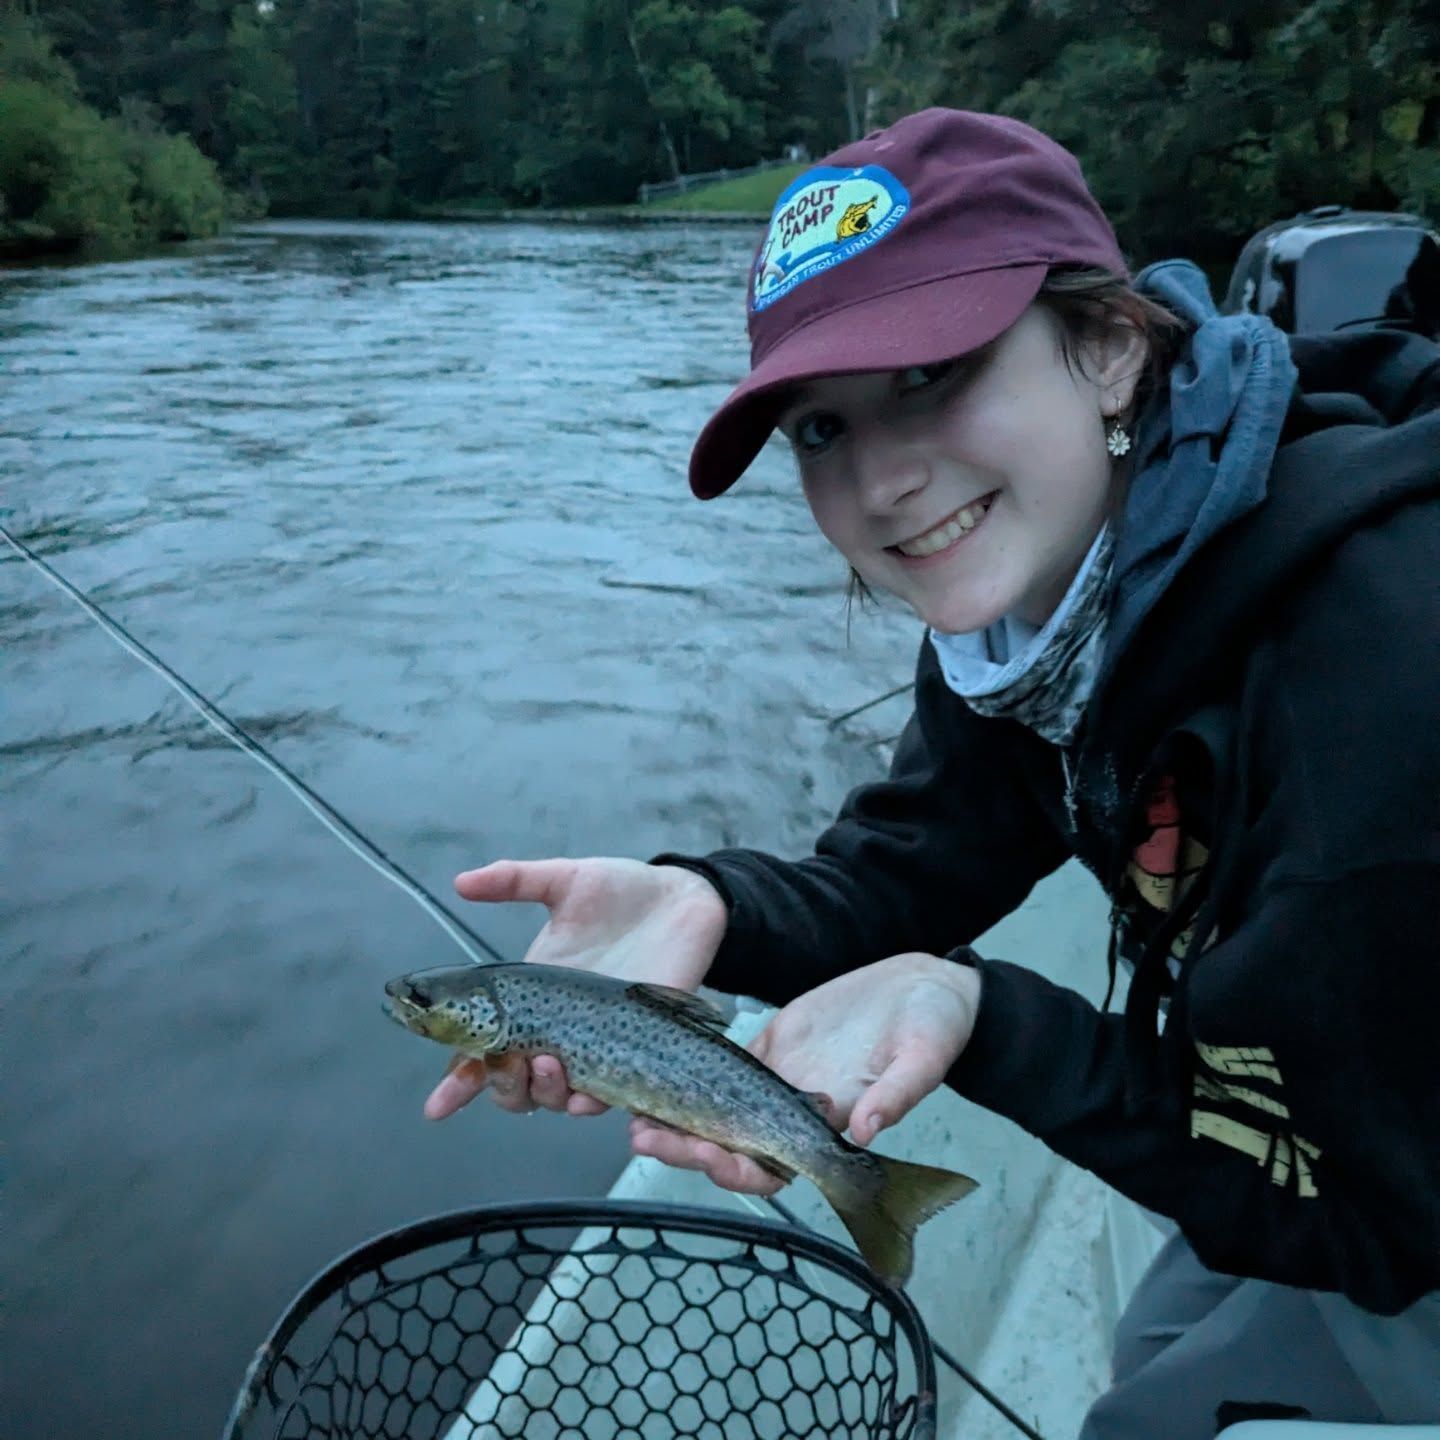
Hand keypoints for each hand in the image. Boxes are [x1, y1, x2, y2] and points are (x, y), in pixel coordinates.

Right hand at [423, 858, 726, 1119]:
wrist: (685, 896)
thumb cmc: (625, 891)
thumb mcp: (567, 880)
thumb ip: (514, 880)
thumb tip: (461, 883)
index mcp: (532, 995)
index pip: (486, 1049)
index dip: (459, 1081)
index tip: (437, 1106)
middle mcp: (559, 1027)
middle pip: (515, 1083)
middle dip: (501, 1088)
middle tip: (505, 1063)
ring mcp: (598, 1042)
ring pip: (557, 1097)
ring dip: (542, 1093)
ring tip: (546, 1063)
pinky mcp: (638, 1048)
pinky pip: (609, 1094)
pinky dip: (590, 1102)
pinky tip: (582, 1094)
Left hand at [630, 953, 980, 1193]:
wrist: (928, 989)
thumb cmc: (935, 1029)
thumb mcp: (923, 1058)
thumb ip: (897, 1094)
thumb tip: (866, 1130)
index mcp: (830, 1128)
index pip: (776, 1166)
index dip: (741, 1171)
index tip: (710, 1160)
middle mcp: (794, 1111)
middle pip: (731, 1144)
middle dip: (687, 1147)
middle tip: (644, 1137)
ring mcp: (778, 1079)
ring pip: (716, 1109)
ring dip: (677, 1115)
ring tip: (632, 1111)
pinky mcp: (771, 1045)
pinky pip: (721, 1063)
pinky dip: (688, 1070)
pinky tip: (651, 1066)